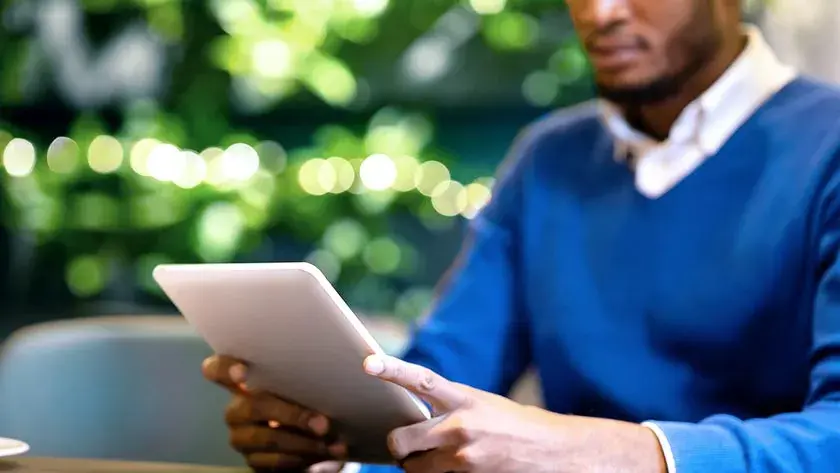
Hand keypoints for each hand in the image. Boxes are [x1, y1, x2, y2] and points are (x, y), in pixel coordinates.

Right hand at [203, 355, 347, 471]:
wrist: (320, 436)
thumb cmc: (314, 398)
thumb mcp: (313, 381)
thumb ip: (310, 371)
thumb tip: (348, 361)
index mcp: (244, 381)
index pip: (216, 370)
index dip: (225, 368)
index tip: (245, 371)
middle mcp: (236, 409)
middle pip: (252, 406)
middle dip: (291, 414)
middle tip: (324, 422)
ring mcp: (242, 438)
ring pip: (268, 439)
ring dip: (306, 442)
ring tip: (335, 444)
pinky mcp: (254, 462)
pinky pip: (276, 463)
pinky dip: (306, 459)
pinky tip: (327, 456)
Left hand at [363, 355, 666, 472]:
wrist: (557, 453)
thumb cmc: (518, 427)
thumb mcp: (485, 406)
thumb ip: (449, 410)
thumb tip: (418, 425)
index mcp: (465, 399)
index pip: (421, 380)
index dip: (392, 369)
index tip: (366, 363)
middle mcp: (460, 428)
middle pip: (401, 441)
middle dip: (400, 447)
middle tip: (409, 447)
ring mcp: (463, 459)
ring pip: (413, 469)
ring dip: (419, 467)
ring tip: (442, 460)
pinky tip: (459, 469)